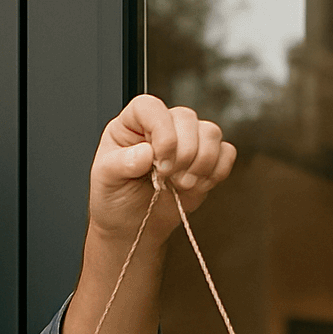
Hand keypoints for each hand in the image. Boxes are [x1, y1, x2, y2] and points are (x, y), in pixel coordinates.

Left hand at [88, 94, 236, 241]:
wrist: (132, 226)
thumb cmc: (114, 198)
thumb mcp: (106, 180)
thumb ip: (120, 163)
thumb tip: (145, 153)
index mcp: (132, 124)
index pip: (150, 107)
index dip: (161, 130)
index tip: (158, 159)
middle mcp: (162, 127)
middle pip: (187, 118)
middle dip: (181, 154)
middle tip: (166, 178)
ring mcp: (186, 142)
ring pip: (211, 133)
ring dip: (201, 163)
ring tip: (182, 184)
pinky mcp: (205, 160)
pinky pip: (226, 153)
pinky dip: (216, 171)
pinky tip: (197, 185)